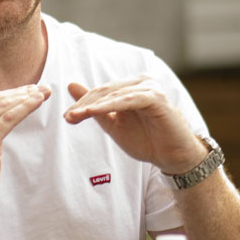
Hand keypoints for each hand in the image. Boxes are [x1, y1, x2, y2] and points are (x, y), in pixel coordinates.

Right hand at [0, 85, 50, 221]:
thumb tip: (1, 119)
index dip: (9, 93)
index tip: (27, 90)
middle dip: (21, 93)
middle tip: (41, 88)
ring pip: (4, 107)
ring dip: (26, 97)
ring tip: (44, 92)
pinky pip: (9, 118)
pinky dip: (26, 107)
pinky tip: (38, 101)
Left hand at [63, 78, 204, 174]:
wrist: (173, 156)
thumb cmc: (146, 140)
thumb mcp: (114, 125)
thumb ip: (94, 108)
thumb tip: (71, 85)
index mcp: (129, 86)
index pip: (100, 92)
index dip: (81, 104)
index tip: (67, 117)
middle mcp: (140, 82)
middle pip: (104, 91)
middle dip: (84, 105)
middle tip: (68, 117)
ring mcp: (149, 88)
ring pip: (114, 94)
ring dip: (93, 106)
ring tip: (76, 115)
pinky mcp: (156, 98)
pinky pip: (128, 100)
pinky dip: (109, 105)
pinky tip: (93, 113)